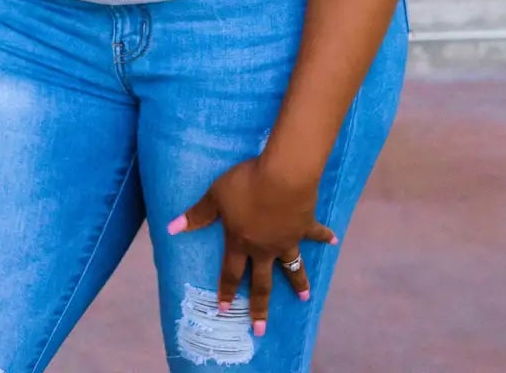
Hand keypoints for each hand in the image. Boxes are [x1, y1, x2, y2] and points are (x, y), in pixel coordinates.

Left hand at [166, 157, 338, 335]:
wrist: (282, 176)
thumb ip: (197, 214)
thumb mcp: (216, 196)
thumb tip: (171, 228)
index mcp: (241, 243)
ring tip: (304, 297)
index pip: (231, 273)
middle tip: (260, 330)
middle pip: (262, 283)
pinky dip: (325, 236)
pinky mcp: (304, 225)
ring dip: (298, 282)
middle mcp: (264, 248)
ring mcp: (286, 239)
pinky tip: (334, 240)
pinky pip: (316, 233)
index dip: (228, 291)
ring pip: (292, 267)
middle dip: (260, 308)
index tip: (226, 310)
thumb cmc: (246, 185)